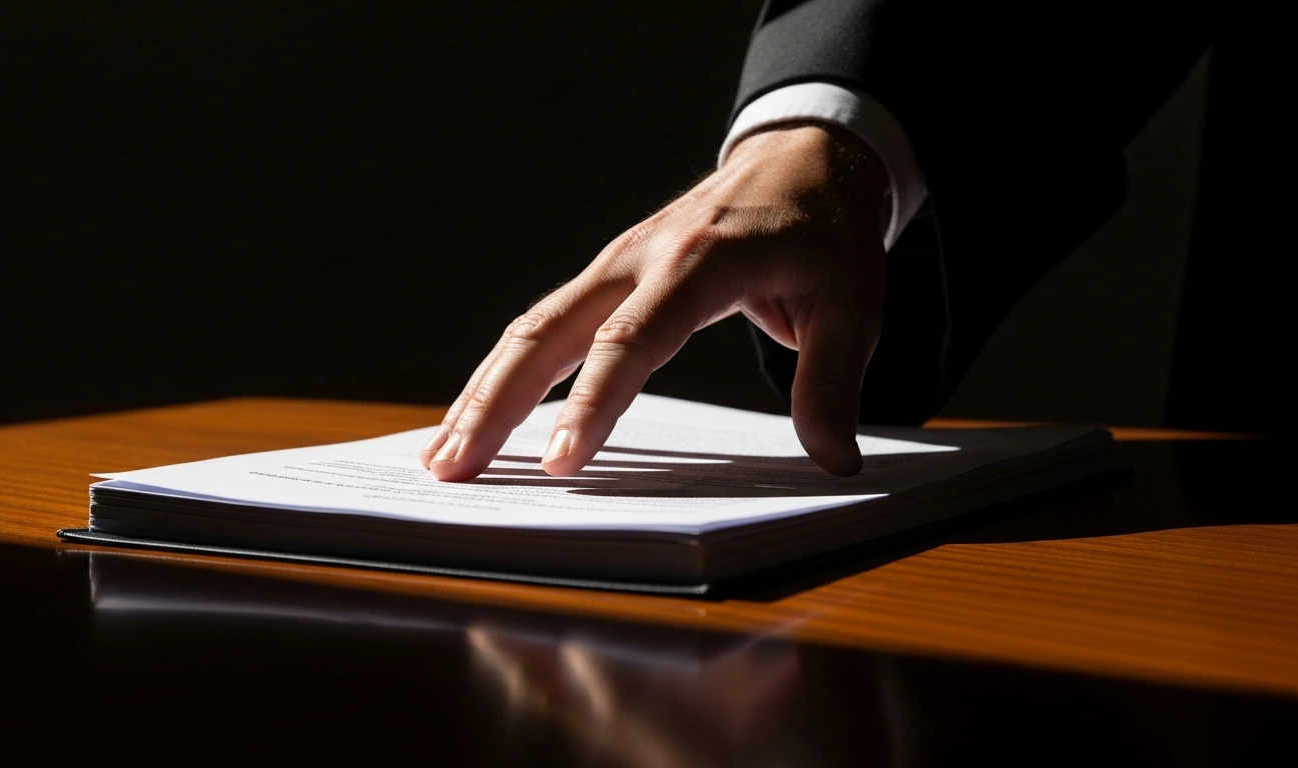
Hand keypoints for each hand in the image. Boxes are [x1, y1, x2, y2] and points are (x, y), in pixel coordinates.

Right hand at [420, 123, 890, 479]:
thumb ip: (834, 381)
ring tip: (444, 455)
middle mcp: (639, 258)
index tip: (562, 462)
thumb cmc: (824, 229)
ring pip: (530, 329)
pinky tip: (479, 412)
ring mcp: (615, 265)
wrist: (802, 159)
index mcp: (700, 261)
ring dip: (483, 391)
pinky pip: (544, 326)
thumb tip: (835, 459)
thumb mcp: (854, 302)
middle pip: (547, 332)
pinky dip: (505, 372)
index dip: (593, 403)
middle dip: (495, 402)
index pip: (634, 340)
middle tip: (454, 468)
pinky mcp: (608, 278)